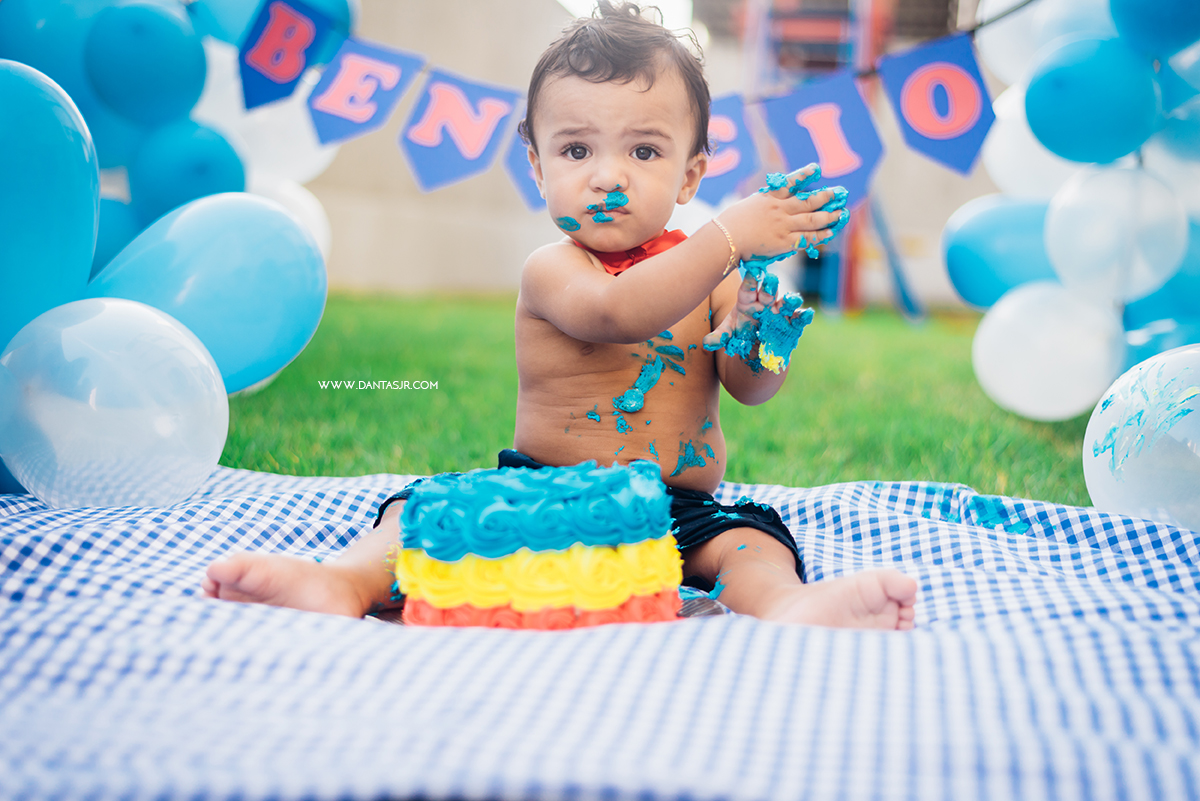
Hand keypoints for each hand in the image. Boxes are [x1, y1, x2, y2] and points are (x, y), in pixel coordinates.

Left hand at [703, 273, 799, 350]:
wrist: (758, 347)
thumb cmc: (742, 333)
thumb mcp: (730, 334)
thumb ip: (719, 337)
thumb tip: (705, 344)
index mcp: (748, 301)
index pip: (748, 290)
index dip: (751, 282)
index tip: (751, 273)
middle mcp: (766, 303)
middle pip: (768, 292)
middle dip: (770, 287)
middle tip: (771, 279)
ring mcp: (780, 312)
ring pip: (786, 303)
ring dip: (790, 300)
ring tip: (792, 299)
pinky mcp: (792, 323)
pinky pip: (799, 319)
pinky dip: (803, 317)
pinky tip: (807, 315)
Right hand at [715, 164, 843, 260]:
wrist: (724, 239)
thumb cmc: (730, 224)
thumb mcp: (748, 205)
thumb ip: (765, 204)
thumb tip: (776, 204)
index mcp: (769, 198)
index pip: (790, 182)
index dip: (804, 175)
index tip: (816, 168)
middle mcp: (779, 209)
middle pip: (808, 201)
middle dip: (825, 197)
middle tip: (838, 193)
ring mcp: (783, 226)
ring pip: (812, 219)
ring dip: (829, 216)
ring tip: (840, 213)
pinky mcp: (783, 242)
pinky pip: (807, 238)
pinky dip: (820, 235)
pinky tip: (830, 231)